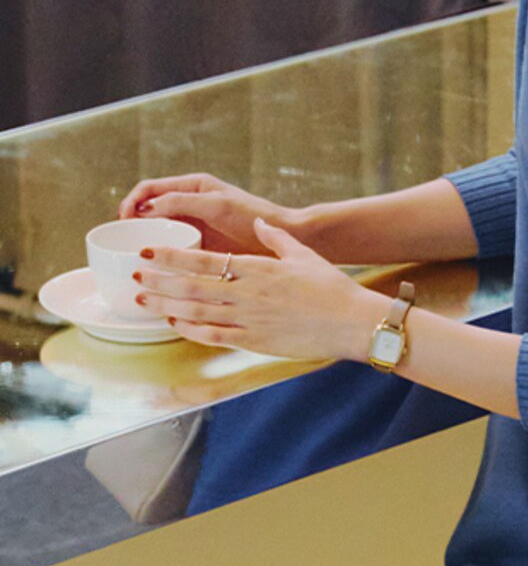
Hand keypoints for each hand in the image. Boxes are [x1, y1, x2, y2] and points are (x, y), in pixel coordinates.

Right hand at [117, 172, 298, 256]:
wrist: (282, 236)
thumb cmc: (252, 215)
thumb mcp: (215, 205)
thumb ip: (181, 202)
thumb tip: (145, 209)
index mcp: (192, 187)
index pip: (148, 189)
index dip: (130, 202)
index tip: (121, 221)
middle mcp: (190, 204)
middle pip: (148, 210)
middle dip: (131, 223)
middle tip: (121, 243)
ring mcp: (194, 225)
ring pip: (158, 231)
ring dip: (144, 241)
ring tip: (133, 257)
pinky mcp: (201, 245)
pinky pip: (173, 247)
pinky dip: (160, 255)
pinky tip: (155, 268)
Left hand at [132, 216, 388, 360]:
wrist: (353, 323)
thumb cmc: (333, 288)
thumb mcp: (304, 255)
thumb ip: (276, 238)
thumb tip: (259, 224)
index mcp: (258, 268)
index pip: (204, 259)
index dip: (172, 256)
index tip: (150, 251)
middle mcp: (248, 293)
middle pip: (191, 286)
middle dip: (158, 280)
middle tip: (134, 275)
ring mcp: (250, 319)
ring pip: (196, 311)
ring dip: (165, 304)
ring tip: (141, 298)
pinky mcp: (256, 341)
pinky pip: (214, 336)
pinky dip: (190, 330)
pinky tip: (175, 323)